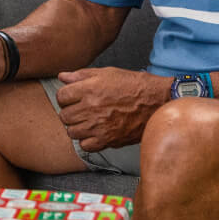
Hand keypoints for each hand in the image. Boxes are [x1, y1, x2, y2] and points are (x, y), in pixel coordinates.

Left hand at [53, 67, 170, 150]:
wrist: (157, 101)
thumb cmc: (133, 85)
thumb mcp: (107, 73)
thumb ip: (81, 75)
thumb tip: (62, 77)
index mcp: (89, 90)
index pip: (61, 96)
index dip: (66, 96)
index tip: (72, 97)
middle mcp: (91, 109)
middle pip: (64, 115)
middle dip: (70, 111)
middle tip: (80, 109)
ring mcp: (99, 126)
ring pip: (72, 132)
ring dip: (77, 127)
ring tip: (87, 121)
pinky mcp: (108, 140)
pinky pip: (85, 146)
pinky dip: (87, 141)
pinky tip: (94, 132)